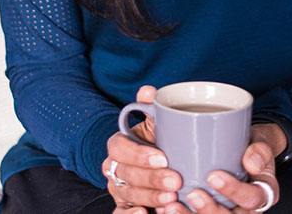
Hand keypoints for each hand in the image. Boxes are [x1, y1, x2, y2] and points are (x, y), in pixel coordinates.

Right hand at [103, 85, 181, 213]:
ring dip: (149, 197)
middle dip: (151, 178)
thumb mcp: (156, 125)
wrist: (160, 166)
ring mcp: (118, 189)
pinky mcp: (124, 207)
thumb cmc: (158, 142)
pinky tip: (144, 213)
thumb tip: (147, 90)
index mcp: (120, 145)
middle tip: (176, 181)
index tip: (163, 156)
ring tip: (171, 199)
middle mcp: (115, 167)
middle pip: (126, 173)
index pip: (119, 148)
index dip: (139, 154)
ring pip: (128, 195)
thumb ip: (151, 108)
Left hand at [155, 124, 281, 212]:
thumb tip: (250, 162)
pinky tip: (167, 209)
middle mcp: (247, 209)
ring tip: (172, 206)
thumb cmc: (252, 147)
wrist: (246, 150)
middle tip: (193, 195)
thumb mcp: (261, 143)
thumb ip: (259, 151)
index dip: (234, 191)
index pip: (253, 199)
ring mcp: (230, 212)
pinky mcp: (213, 210)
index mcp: (263, 192)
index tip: (213, 176)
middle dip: (210, 210)